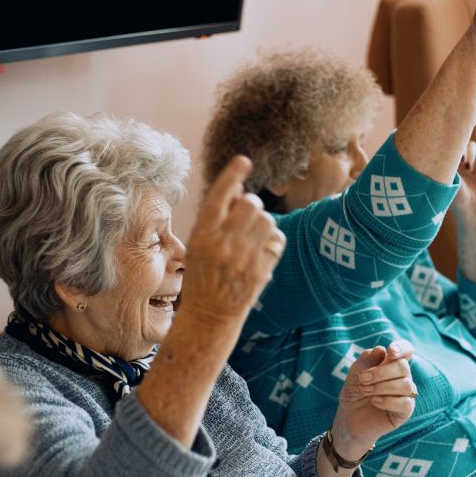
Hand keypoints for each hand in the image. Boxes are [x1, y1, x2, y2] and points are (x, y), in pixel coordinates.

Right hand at [183, 155, 284, 327]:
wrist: (210, 316)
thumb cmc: (202, 276)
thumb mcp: (197, 245)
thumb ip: (215, 219)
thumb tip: (239, 191)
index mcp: (203, 235)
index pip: (220, 196)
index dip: (232, 174)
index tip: (243, 160)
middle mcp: (224, 244)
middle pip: (250, 203)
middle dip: (249, 204)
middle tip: (244, 216)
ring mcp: (245, 257)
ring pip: (267, 219)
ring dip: (261, 221)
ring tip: (251, 235)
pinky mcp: (262, 270)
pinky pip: (277, 238)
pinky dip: (272, 238)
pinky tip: (261, 248)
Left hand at [330, 340, 415, 458]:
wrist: (348, 418)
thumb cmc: (354, 393)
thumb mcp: (355, 373)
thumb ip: (367, 360)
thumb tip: (382, 350)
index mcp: (392, 364)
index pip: (406, 350)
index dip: (402, 348)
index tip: (391, 351)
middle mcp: (402, 377)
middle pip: (403, 366)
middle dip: (381, 372)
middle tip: (363, 379)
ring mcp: (405, 394)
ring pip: (406, 384)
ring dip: (382, 386)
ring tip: (366, 391)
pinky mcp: (405, 411)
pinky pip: (405, 402)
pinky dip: (388, 400)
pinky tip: (374, 401)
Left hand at [452, 140, 475, 223]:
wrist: (472, 209)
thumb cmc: (456, 198)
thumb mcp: (448, 180)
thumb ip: (447, 163)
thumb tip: (442, 149)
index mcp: (447, 164)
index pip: (447, 146)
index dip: (449, 145)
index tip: (449, 155)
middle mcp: (459, 162)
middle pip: (460, 143)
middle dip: (460, 147)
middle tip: (459, 159)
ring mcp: (472, 163)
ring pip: (472, 146)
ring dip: (470, 152)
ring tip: (468, 167)